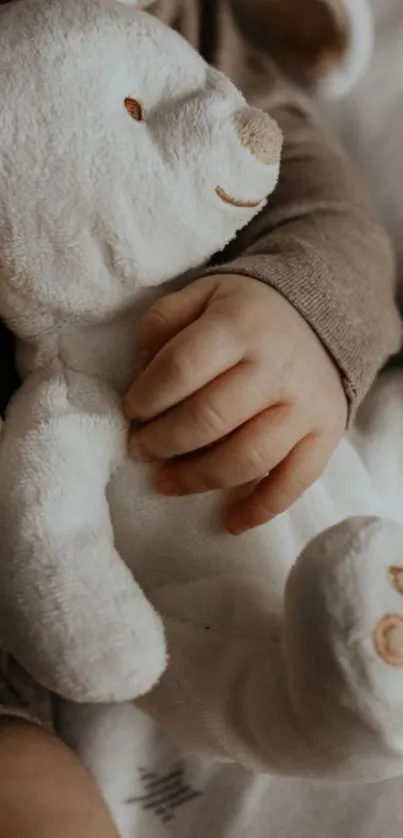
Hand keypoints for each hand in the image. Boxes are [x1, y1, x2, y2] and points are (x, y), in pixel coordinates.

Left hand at [124, 275, 347, 532]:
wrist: (325, 315)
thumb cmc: (247, 313)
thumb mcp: (202, 294)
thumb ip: (164, 323)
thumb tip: (142, 376)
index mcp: (239, 325)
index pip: (182, 367)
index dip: (147, 397)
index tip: (131, 411)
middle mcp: (275, 366)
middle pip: (210, 418)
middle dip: (163, 442)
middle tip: (141, 449)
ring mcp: (304, 405)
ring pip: (247, 457)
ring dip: (198, 478)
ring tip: (166, 482)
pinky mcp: (326, 434)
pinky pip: (294, 481)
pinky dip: (260, 509)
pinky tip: (230, 522)